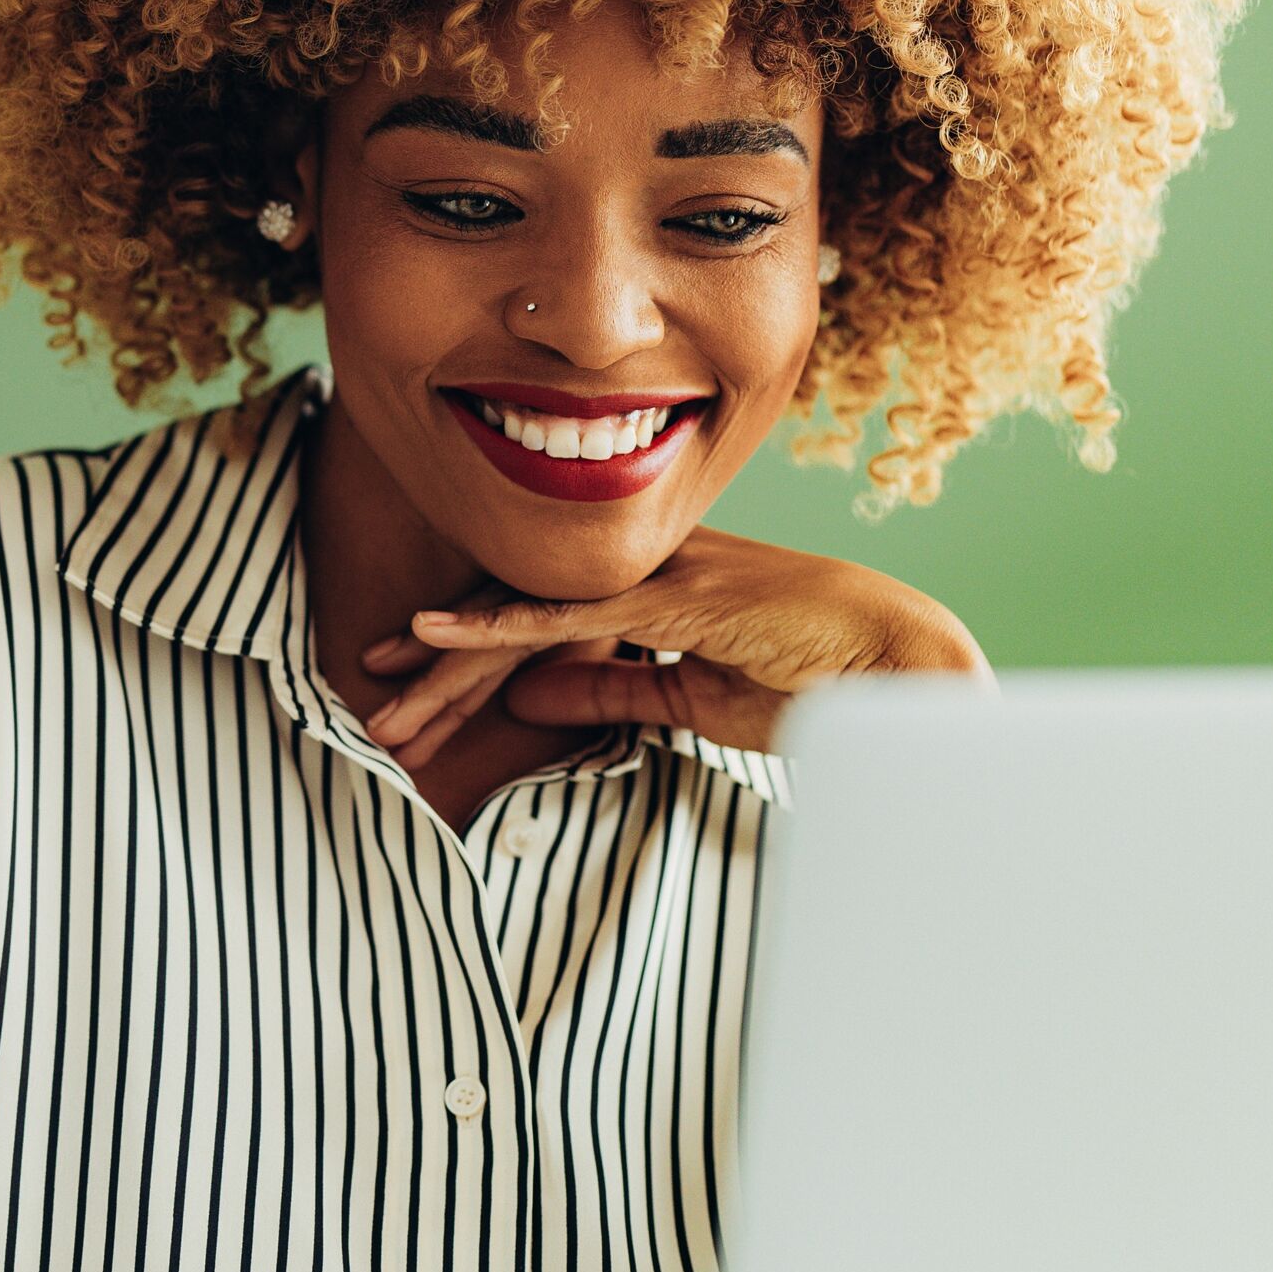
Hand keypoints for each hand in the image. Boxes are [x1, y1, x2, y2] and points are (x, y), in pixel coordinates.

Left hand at [360, 528, 986, 758]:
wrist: (900, 674)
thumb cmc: (812, 682)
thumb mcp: (687, 701)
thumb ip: (610, 694)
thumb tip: (528, 703)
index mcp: (651, 588)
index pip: (539, 613)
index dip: (470, 645)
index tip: (410, 677)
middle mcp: (644, 569)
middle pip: (517, 606)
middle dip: (439, 656)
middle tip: (372, 690)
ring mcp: (659, 576)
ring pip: (528, 613)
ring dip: (451, 661)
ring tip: (387, 700)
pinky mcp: (676, 598)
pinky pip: (569, 613)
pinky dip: (497, 624)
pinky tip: (436, 631)